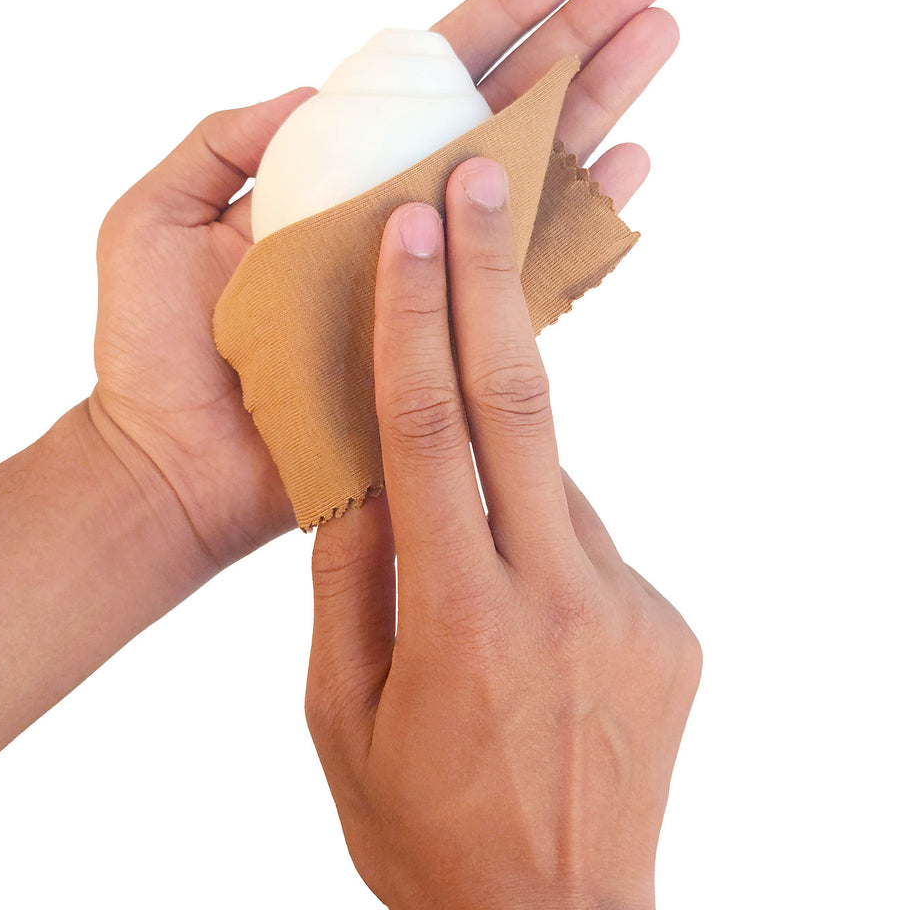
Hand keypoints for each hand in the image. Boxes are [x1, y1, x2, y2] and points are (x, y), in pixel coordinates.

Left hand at [89, 0, 676, 570]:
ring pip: (532, 176)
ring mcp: (432, 275)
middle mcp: (396, 214)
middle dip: (578, 41)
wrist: (174, 463)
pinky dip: (585, 219)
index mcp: (333, 173)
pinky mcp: (451, 340)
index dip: (501, 14)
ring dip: (602, 108)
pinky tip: (632, 164)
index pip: (430, 76)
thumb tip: (311, 90)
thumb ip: (222, 141)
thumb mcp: (155, 218)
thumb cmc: (151, 350)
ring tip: (661, 41)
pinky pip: (531, 273)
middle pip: (502, 111)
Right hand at [306, 158, 700, 909]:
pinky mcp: (670, 623)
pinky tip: (509, 573)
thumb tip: (355, 478)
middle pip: (521, 404)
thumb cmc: (426, 834)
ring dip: (502, 432)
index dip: (414, 318)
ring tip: (457, 456)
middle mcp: (562, 596)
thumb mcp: (344, 718)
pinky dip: (538, 518)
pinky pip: (587, 530)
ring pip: (554, 472)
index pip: (428, 433)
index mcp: (461, 619)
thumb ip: (351, 586)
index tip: (412, 228)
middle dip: (492, 279)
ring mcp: (631, 606)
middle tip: (481, 179)